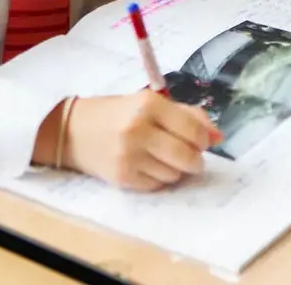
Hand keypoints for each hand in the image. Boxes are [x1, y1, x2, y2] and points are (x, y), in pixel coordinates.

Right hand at [61, 91, 220, 190]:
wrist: (72, 131)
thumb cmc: (117, 114)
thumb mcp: (150, 104)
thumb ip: (187, 116)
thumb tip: (219, 136)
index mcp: (148, 104)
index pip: (193, 129)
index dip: (203, 139)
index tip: (201, 142)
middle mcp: (137, 129)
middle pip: (186, 156)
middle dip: (196, 160)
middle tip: (192, 158)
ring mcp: (128, 155)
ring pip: (174, 174)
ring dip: (176, 170)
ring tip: (163, 159)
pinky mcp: (121, 177)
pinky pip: (157, 185)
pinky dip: (159, 179)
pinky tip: (147, 166)